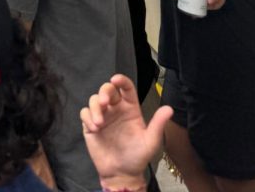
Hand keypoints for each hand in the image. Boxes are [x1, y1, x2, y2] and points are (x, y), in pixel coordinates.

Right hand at [80, 73, 172, 188]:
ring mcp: (102, 116)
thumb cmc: (137, 157)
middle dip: (104, 92)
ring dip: (95, 107)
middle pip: (107, 89)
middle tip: (104, 102)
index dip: (121, 80)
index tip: (115, 79)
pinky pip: (85, 113)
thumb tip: (169, 108)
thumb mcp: (150, 142)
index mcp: (130, 109)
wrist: (122, 174)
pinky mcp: (90, 124)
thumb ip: (158, 124)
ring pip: (94, 99)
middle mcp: (115, 109)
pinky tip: (94, 128)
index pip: (126, 88)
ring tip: (99, 123)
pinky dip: (88, 117)